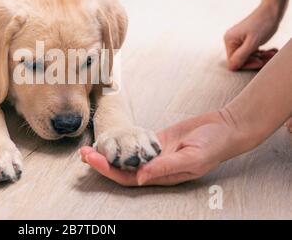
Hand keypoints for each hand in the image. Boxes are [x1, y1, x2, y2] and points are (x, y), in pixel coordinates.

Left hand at [80, 111, 240, 185]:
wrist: (223, 127)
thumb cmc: (212, 145)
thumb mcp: (192, 157)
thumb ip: (166, 168)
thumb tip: (141, 177)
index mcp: (162, 176)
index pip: (129, 178)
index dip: (109, 171)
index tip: (93, 160)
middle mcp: (155, 168)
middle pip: (122, 169)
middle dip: (101, 162)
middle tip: (83, 153)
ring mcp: (154, 155)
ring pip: (125, 157)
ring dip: (108, 153)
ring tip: (90, 147)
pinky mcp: (156, 142)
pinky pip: (134, 144)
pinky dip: (121, 142)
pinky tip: (109, 138)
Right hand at [224, 4, 280, 70]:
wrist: (272, 10)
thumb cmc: (263, 23)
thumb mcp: (253, 42)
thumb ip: (241, 56)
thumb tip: (232, 67)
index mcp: (229, 40)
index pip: (233, 62)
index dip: (247, 64)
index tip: (260, 62)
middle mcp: (231, 41)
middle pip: (241, 60)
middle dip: (256, 61)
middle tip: (269, 58)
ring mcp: (238, 40)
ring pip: (248, 57)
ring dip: (261, 58)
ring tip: (272, 53)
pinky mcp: (246, 40)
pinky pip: (252, 52)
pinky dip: (262, 53)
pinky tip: (270, 51)